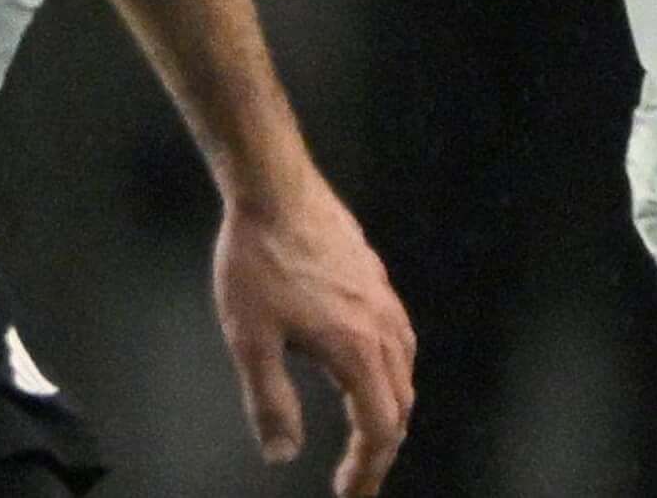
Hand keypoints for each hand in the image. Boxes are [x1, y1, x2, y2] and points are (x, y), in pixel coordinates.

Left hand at [213, 173, 414, 494]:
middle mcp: (383, 328)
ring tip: (365, 432)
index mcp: (355, 350)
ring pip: (406, 371)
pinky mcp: (378, 279)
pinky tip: (370, 369)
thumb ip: (270, 402)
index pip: (379, 427)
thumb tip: (284, 454)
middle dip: (381, 448)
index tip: (348, 493)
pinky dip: (393, 374)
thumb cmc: (258, 263)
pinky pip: (401, 340)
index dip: (367, 468)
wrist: (276, 190)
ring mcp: (385, 300)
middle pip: (401, 404)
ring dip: (390, 410)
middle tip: (356, 476)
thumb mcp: (250, 340)